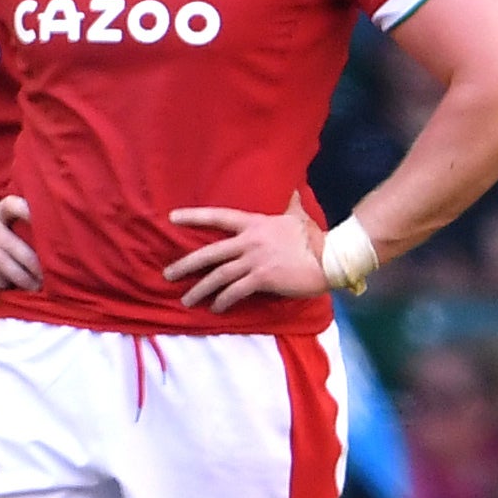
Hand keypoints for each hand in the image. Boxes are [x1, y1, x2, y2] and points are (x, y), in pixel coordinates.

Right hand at [0, 195, 40, 290]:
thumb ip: (17, 225)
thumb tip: (53, 244)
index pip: (10, 204)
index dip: (26, 210)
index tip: (43, 219)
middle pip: (12, 244)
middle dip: (32, 263)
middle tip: (46, 276)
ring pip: (2, 262)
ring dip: (21, 277)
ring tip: (34, 286)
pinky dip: (3, 282)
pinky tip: (12, 287)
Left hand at [166, 194, 326, 310]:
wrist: (330, 257)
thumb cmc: (314, 237)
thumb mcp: (298, 216)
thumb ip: (290, 203)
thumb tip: (294, 189)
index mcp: (254, 223)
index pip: (218, 217)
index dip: (194, 216)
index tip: (172, 217)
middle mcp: (249, 241)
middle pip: (210, 253)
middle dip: (186, 264)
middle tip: (167, 274)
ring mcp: (255, 260)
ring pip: (219, 276)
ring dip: (200, 289)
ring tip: (187, 300)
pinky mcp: (262, 279)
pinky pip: (236, 291)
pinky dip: (224, 300)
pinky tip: (216, 308)